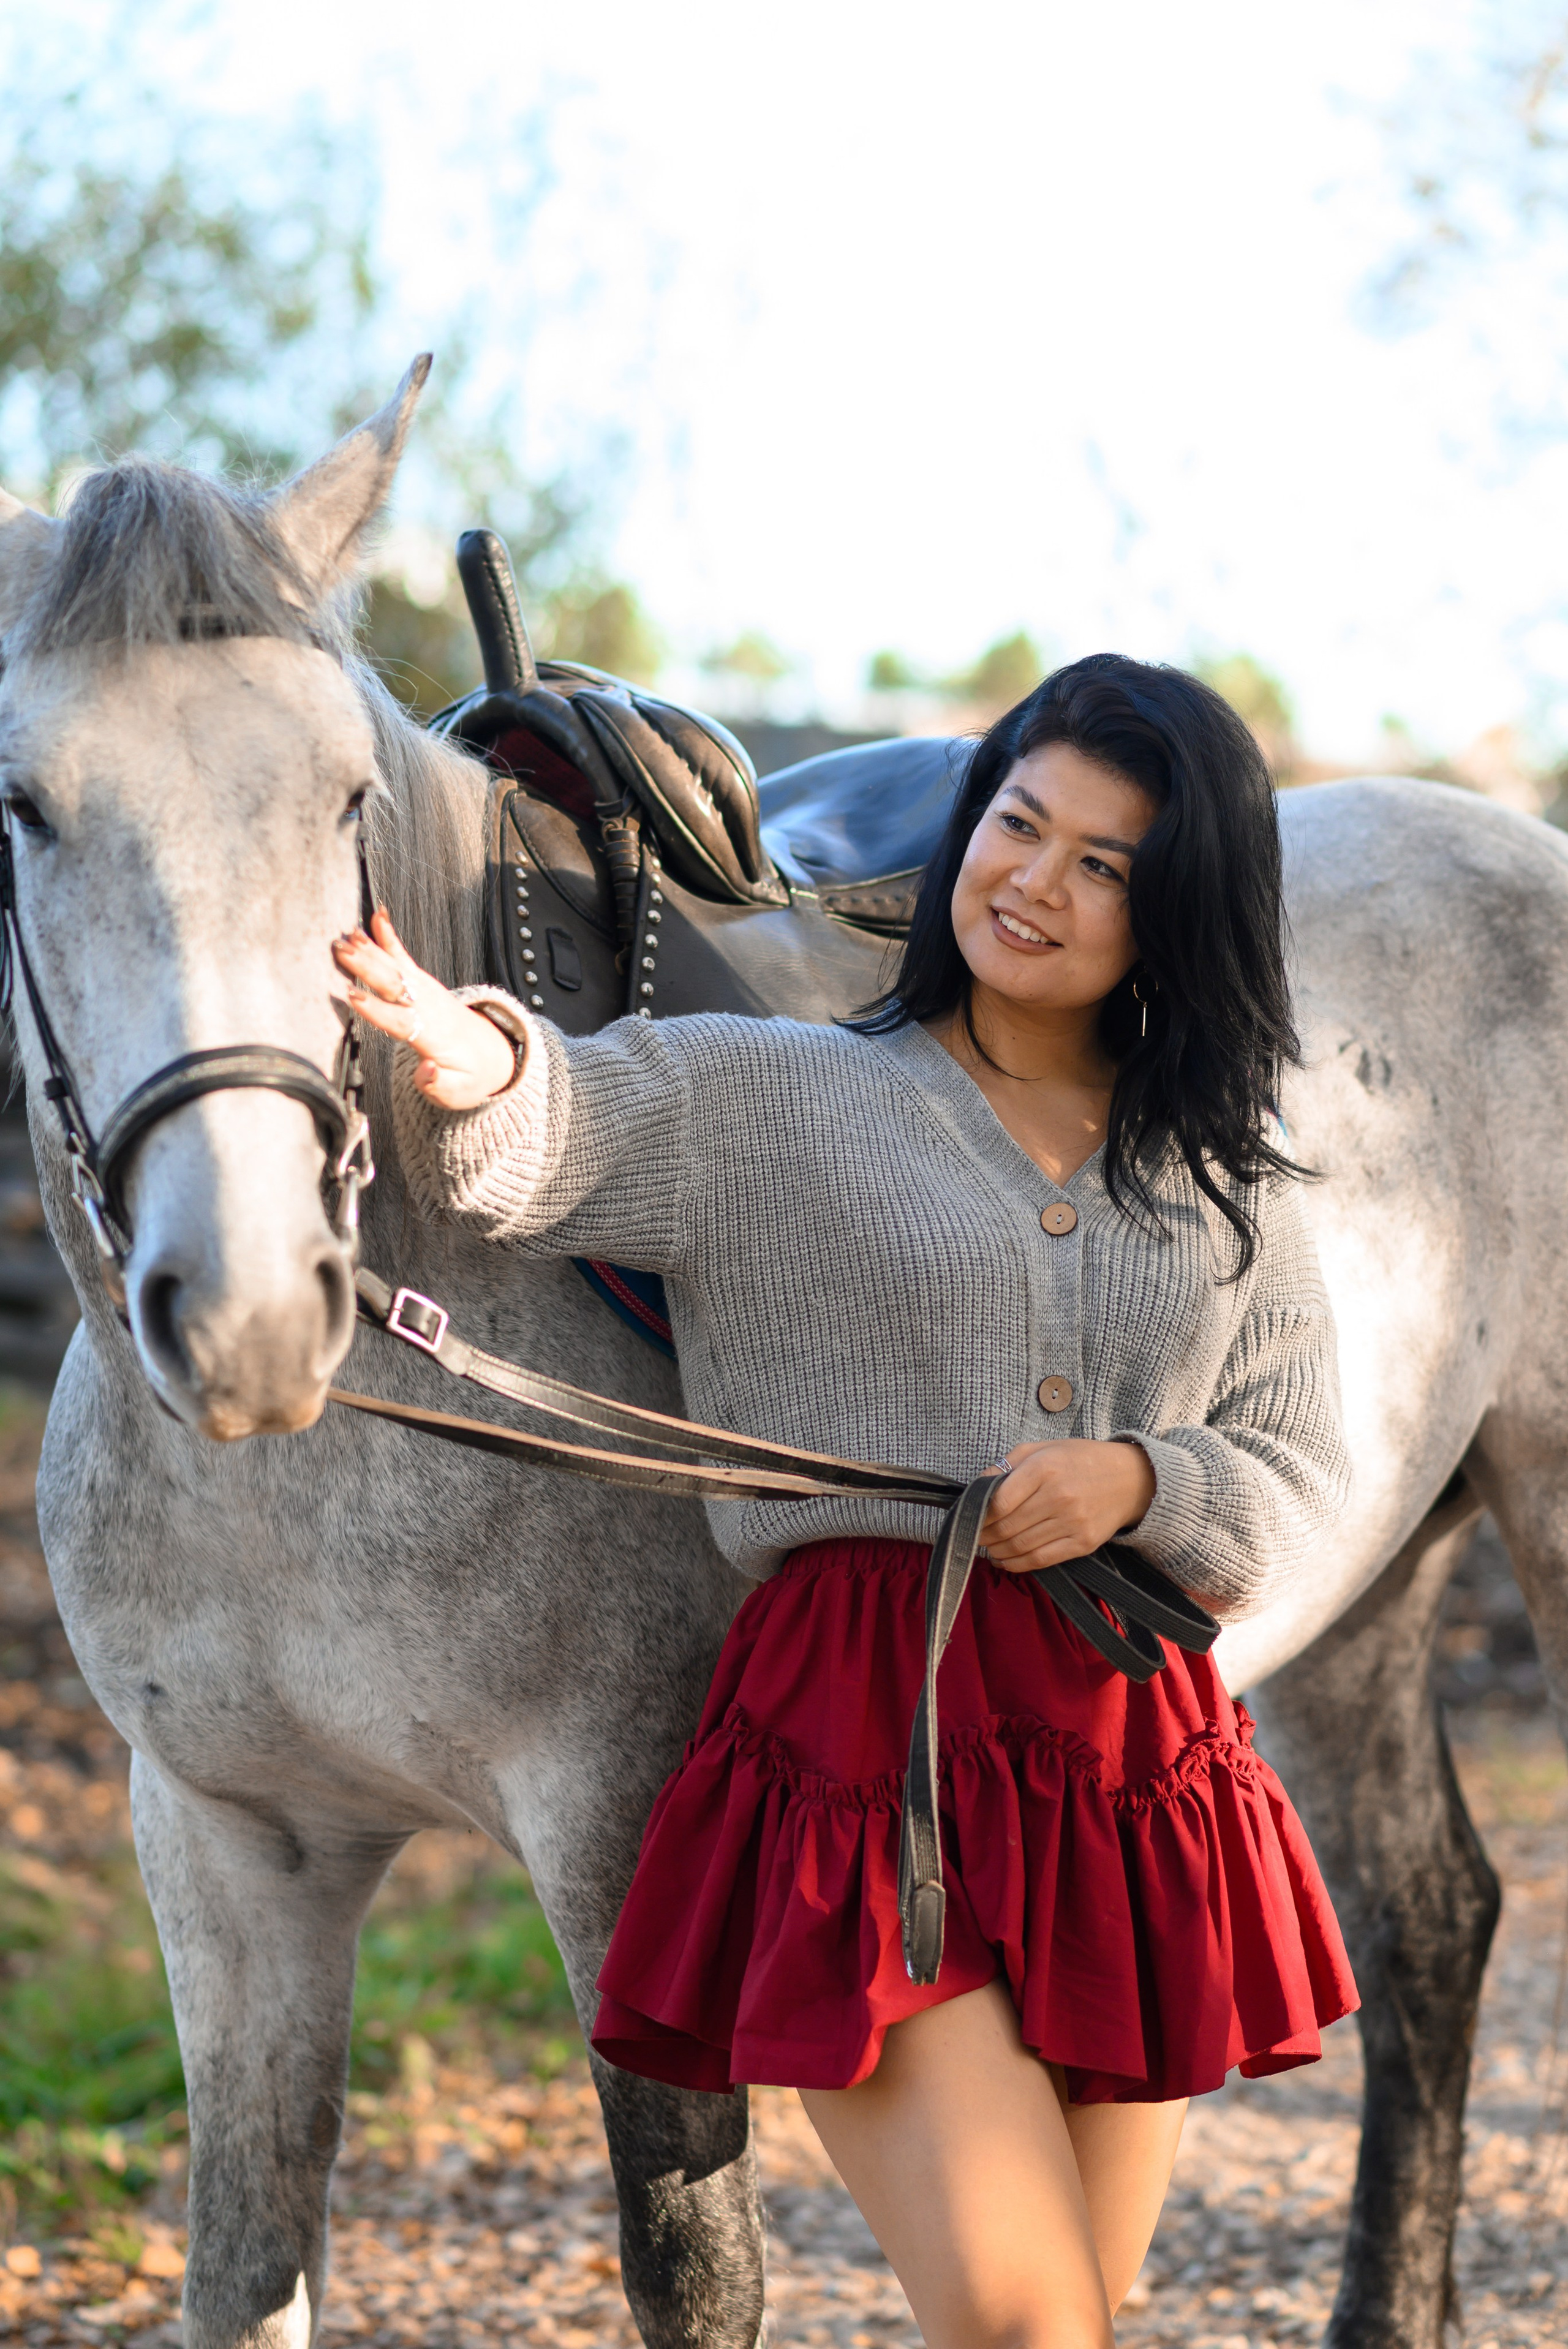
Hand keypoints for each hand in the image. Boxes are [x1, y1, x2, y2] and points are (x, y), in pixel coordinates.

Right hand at [332, 910, 517, 1108]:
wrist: (493, 1056)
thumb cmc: (470, 1075)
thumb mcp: (457, 1093)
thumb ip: (438, 1084)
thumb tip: (426, 1071)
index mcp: (434, 1036)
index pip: (400, 1020)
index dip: (376, 1008)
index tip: (353, 995)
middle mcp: (430, 1008)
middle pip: (395, 985)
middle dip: (367, 967)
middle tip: (341, 952)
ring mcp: (428, 992)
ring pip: (397, 968)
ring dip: (371, 950)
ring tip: (346, 935)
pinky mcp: (425, 984)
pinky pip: (406, 958)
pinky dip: (390, 937)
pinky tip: (377, 917)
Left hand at [980, 1438, 1155, 1573]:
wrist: (1130, 1480)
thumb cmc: (1080, 1460)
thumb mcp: (1043, 1448)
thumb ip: (1008, 1463)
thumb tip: (978, 1484)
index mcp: (1045, 1468)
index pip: (1000, 1501)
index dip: (979, 1514)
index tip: (970, 1516)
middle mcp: (1059, 1496)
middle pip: (1007, 1527)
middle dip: (983, 1535)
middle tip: (973, 1535)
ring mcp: (1073, 1522)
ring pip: (1020, 1546)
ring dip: (995, 1551)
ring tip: (987, 1546)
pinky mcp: (1083, 1543)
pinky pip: (1041, 1561)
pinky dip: (1016, 1565)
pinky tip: (1004, 1561)